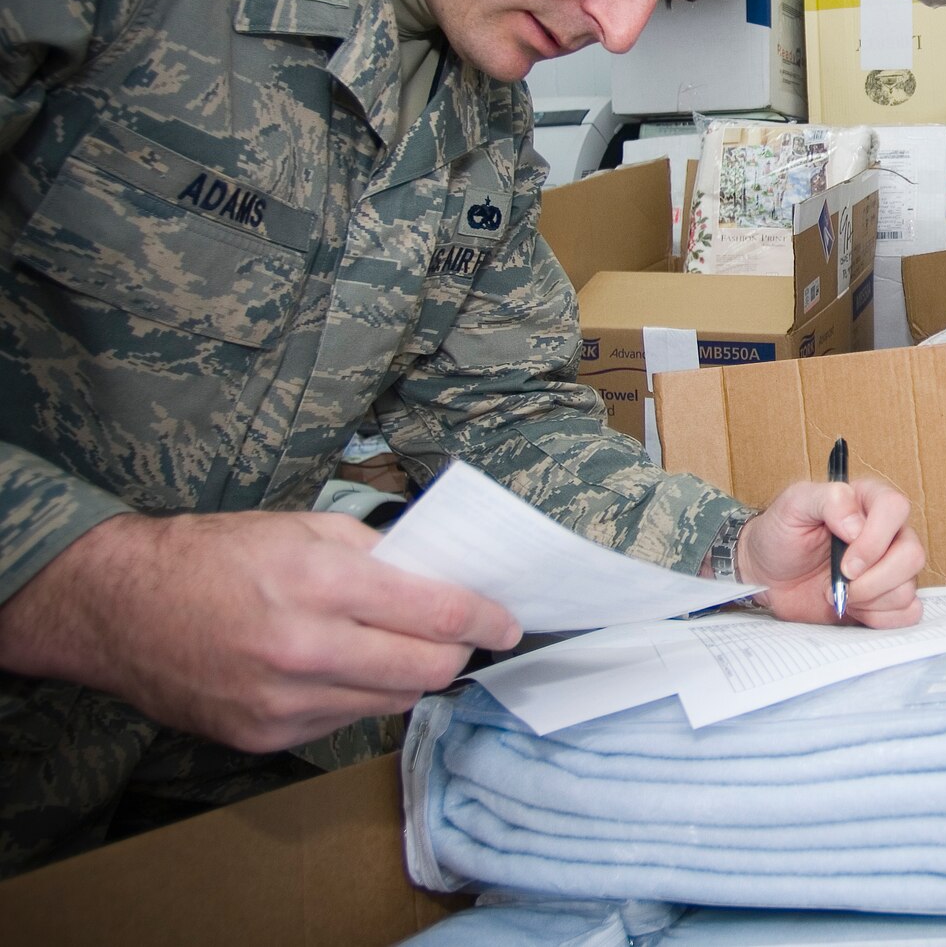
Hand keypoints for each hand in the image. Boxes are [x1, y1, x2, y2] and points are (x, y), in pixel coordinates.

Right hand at [0, 510, 520, 753]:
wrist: (118, 608)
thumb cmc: (212, 556)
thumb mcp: (302, 528)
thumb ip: (377, 556)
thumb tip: (441, 580)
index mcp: (318, 584)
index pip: (437, 614)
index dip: (486, 620)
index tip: (508, 623)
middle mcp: (305, 649)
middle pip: (426, 670)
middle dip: (456, 652)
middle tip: (461, 636)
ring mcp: (283, 702)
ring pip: (392, 702)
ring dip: (409, 676)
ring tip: (397, 646)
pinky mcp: (265, 736)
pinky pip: (345, 721)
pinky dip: (359, 695)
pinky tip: (342, 668)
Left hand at [734, 476, 923, 627]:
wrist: (767, 575)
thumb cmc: (780, 535)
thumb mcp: (793, 504)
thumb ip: (828, 499)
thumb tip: (857, 526)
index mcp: (869, 501)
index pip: (896, 508)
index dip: (875, 540)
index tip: (845, 563)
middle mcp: (889, 533)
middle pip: (912, 555)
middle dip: (872, 580)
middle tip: (839, 583)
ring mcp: (892, 567)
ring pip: (908, 588)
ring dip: (868, 600)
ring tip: (838, 593)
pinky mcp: (889, 598)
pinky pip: (908, 613)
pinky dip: (879, 618)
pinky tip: (854, 608)